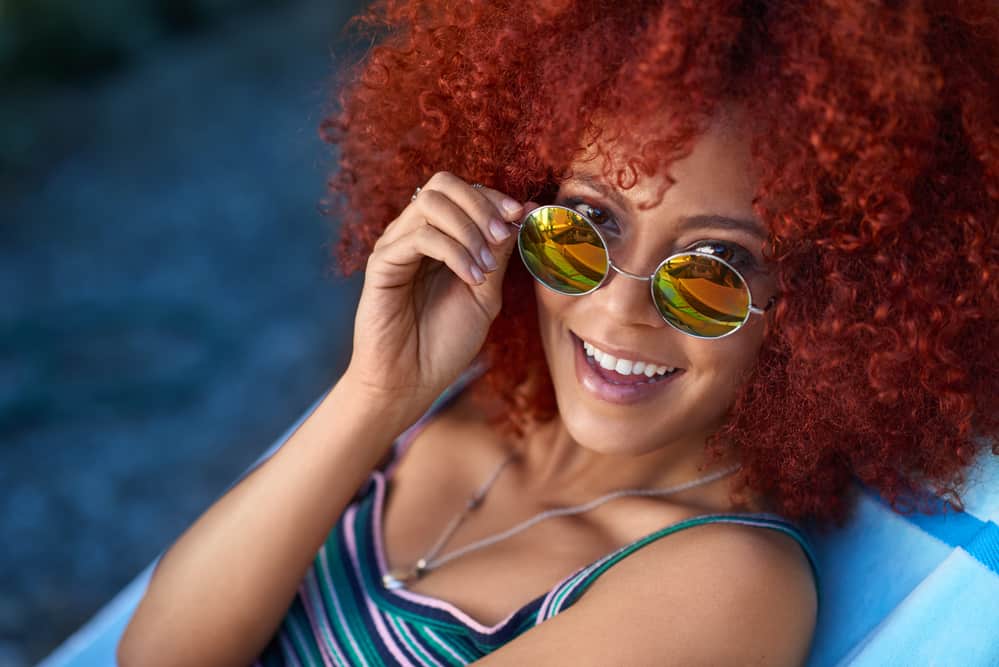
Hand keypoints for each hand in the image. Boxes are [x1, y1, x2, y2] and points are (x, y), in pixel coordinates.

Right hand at [343, 171, 534, 424]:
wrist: (411, 382)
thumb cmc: (445, 343)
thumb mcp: (484, 293)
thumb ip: (498, 253)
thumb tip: (525, 211)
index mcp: (438, 237)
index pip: (463, 191)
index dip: (494, 197)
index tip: (522, 215)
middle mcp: (413, 234)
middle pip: (443, 183)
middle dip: (481, 204)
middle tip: (502, 235)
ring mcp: (395, 246)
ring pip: (430, 202)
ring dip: (468, 228)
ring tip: (485, 267)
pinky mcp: (381, 264)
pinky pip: (419, 236)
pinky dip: (454, 251)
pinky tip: (470, 277)